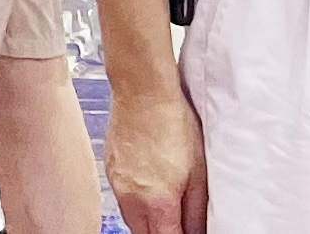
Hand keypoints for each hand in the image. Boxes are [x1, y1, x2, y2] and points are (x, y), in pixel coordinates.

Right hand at [104, 88, 208, 233]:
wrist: (142, 90)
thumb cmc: (173, 122)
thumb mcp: (199, 173)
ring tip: (164, 205)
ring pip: (130, 219)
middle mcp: (131, 198)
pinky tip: (148, 185)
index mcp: (157, 202)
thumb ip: (197, 211)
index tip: (187, 232)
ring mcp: (116, 183)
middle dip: (161, 233)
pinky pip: (121, 197)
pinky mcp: (109, 168)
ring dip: (147, 220)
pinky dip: (135, 200)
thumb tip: (197, 230)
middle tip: (178, 222)